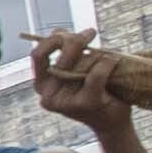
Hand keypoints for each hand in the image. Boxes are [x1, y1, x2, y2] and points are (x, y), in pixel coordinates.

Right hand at [31, 29, 149, 133]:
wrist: (113, 121)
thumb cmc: (93, 90)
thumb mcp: (73, 70)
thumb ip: (61, 52)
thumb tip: (58, 31)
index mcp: (41, 85)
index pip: (37, 55)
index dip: (51, 40)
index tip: (67, 34)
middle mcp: (48, 95)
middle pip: (61, 56)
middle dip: (77, 41)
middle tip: (90, 33)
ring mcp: (65, 102)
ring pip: (81, 64)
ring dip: (96, 55)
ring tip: (106, 58)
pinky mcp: (86, 103)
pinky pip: (96, 73)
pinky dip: (108, 63)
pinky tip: (114, 62)